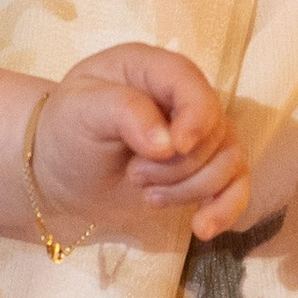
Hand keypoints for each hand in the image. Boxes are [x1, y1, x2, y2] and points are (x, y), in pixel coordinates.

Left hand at [34, 44, 251, 245]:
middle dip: (176, 165)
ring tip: (146, 194)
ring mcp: (198, 135)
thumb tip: (169, 144)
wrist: (62, 170)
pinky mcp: (203, 169)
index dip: (195, 116)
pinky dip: (225, 209)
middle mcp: (183, 98)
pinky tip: (203, 228)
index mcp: (153, 68)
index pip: (192, 85)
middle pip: (214, 130)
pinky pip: (235, 186)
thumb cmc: (67, 130)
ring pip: (228, 161)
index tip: (176, 148)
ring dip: (189, 189)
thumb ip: (123, 112)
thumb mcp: (81, 110)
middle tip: (134, 174)